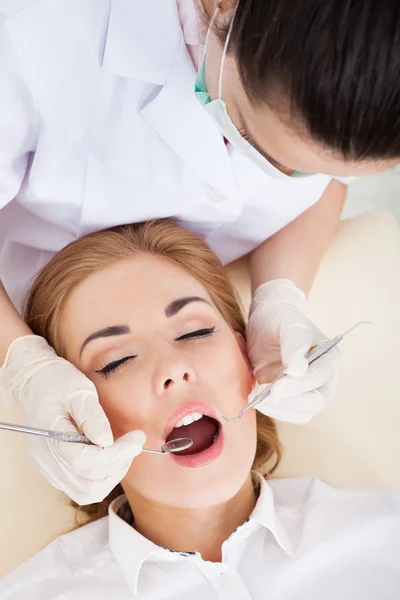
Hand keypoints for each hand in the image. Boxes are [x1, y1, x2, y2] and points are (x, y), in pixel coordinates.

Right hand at [0, 335, 145, 504]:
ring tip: (125, 451)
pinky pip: (81, 488)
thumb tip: (107, 441)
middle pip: (87, 482)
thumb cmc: (59, 383)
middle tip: (134, 443)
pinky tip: (112, 457)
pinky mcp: (56, 471)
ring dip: (111, 476)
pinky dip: (102, 478)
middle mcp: (47, 460)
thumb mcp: (79, 390)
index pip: (84, 461)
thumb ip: (92, 416)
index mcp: (49, 436)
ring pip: (86, 492)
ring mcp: (50, 468)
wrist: (38, 383)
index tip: (137, 439)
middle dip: (118, 465)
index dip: (116, 454)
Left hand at [246, 280, 339, 423]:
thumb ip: (293, 344)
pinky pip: (286, 413)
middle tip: (262, 395)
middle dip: (288, 402)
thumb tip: (298, 371)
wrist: (267, 323)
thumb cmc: (281, 319)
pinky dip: (270, 410)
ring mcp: (308, 391)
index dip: (300, 384)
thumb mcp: (288, 324)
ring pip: (301, 413)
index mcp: (329, 358)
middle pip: (315, 401)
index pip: (320, 376)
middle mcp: (324, 379)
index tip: (276, 387)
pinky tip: (256, 397)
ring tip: (255, 395)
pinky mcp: (291, 399)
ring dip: (277, 409)